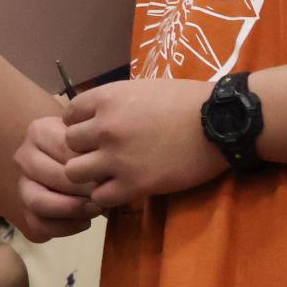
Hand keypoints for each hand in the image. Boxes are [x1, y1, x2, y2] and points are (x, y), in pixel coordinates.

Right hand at [13, 115, 97, 239]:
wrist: (80, 163)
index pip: (66, 150)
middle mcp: (24, 155)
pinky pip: (38, 224)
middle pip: (54, 176)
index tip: (112, 174)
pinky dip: (64, 227)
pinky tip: (86, 221)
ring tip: (96, 209)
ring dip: (71, 209)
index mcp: (39, 131)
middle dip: (84, 189)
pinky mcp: (26, 210)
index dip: (90, 164)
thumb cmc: (91, 148)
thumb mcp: (95, 139)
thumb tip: (106, 177)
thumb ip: (97, 151)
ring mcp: (22, 184)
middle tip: (107, 194)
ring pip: (38, 201)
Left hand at [62, 78, 223, 208]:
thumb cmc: (186, 100)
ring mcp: (116, 157)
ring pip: (75, 173)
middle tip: (101, 155)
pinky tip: (121, 190)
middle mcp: (104, 127)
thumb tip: (98, 116)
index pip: (69, 115)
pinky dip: (107, 196)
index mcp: (107, 98)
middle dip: (83, 150)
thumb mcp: (142, 89)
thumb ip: (115, 104)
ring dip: (89, 175)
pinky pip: (100, 197)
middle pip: (68, 144)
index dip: (79, 125)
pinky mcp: (134, 184)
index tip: (94, 132)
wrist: (218, 122)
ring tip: (107, 175)